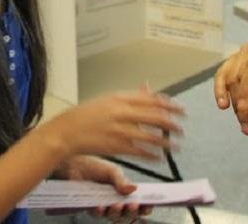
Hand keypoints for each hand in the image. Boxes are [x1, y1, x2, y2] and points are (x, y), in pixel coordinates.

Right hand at [47, 90, 182, 159]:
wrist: (66, 131)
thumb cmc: (85, 115)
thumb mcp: (107, 100)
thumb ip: (130, 97)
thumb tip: (148, 89)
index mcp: (119, 98)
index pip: (152, 100)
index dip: (169, 105)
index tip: (180, 109)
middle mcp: (121, 112)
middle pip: (154, 117)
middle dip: (171, 124)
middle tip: (181, 128)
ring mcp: (119, 130)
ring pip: (150, 137)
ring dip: (166, 142)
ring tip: (176, 146)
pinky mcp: (116, 146)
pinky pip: (140, 152)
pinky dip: (152, 155)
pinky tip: (159, 158)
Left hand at [48, 156, 151, 220]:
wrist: (72, 165)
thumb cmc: (93, 166)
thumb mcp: (111, 170)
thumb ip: (122, 181)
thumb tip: (134, 188)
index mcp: (123, 191)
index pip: (138, 203)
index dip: (145, 206)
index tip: (149, 205)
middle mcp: (115, 200)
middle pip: (128, 214)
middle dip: (132, 211)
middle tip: (133, 205)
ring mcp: (104, 206)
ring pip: (115, 217)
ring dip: (118, 212)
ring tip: (117, 205)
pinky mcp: (91, 208)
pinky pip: (98, 215)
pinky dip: (101, 212)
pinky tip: (101, 206)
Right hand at [213, 33, 247, 134]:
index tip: (244, 107)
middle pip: (242, 71)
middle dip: (242, 100)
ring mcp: (247, 51)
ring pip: (231, 77)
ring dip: (235, 102)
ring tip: (246, 124)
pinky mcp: (236, 61)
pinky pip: (223, 75)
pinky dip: (221, 91)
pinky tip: (223, 104)